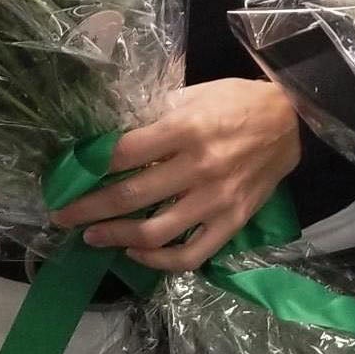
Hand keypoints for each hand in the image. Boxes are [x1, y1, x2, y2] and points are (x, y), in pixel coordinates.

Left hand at [51, 78, 299, 271]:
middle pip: (131, 196)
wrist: (292, 123)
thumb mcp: (196, 93)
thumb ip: (157, 114)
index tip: (68, 175)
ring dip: (115, 238)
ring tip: (92, 236)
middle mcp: (199, 167)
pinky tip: (137, 253)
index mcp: (187, 129)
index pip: (124, 153)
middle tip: (62, 215)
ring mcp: (216, 200)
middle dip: (88, 209)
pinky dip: (158, 260)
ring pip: (155, 232)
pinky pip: (190, 255)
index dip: (89, 167)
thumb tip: (113, 136)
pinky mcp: (231, 223)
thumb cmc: (238, 101)